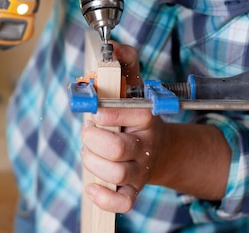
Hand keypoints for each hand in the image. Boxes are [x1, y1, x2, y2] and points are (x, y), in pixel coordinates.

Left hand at [80, 43, 231, 212]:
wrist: (159, 148)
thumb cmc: (137, 114)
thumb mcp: (134, 85)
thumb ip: (125, 62)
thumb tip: (113, 46)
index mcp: (146, 116)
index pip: (134, 113)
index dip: (109, 112)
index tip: (96, 109)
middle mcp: (145, 145)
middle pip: (118, 149)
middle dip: (94, 139)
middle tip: (89, 131)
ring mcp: (140, 169)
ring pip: (116, 174)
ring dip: (93, 162)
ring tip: (89, 151)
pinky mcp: (134, 189)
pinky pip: (122, 202)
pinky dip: (104, 197)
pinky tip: (92, 186)